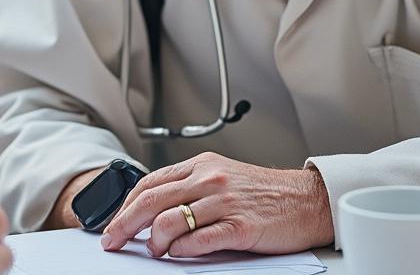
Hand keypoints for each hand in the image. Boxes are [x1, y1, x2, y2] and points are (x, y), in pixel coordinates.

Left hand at [100, 152, 333, 258]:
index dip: (124, 206)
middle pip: (150, 201)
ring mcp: (224, 201)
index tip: (112, 224)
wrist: (307, 199)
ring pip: (170, 220)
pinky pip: (199, 239)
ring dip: (154, 241)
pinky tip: (176, 254)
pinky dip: (181, 250)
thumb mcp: (221, 176)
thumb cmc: (264, 192)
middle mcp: (208, 179)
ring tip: (154, 251)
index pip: (148, 183)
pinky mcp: (240, 226)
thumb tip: (152, 211)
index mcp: (200, 165)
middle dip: (124, 224)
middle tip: (112, 241)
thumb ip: (189, 187)